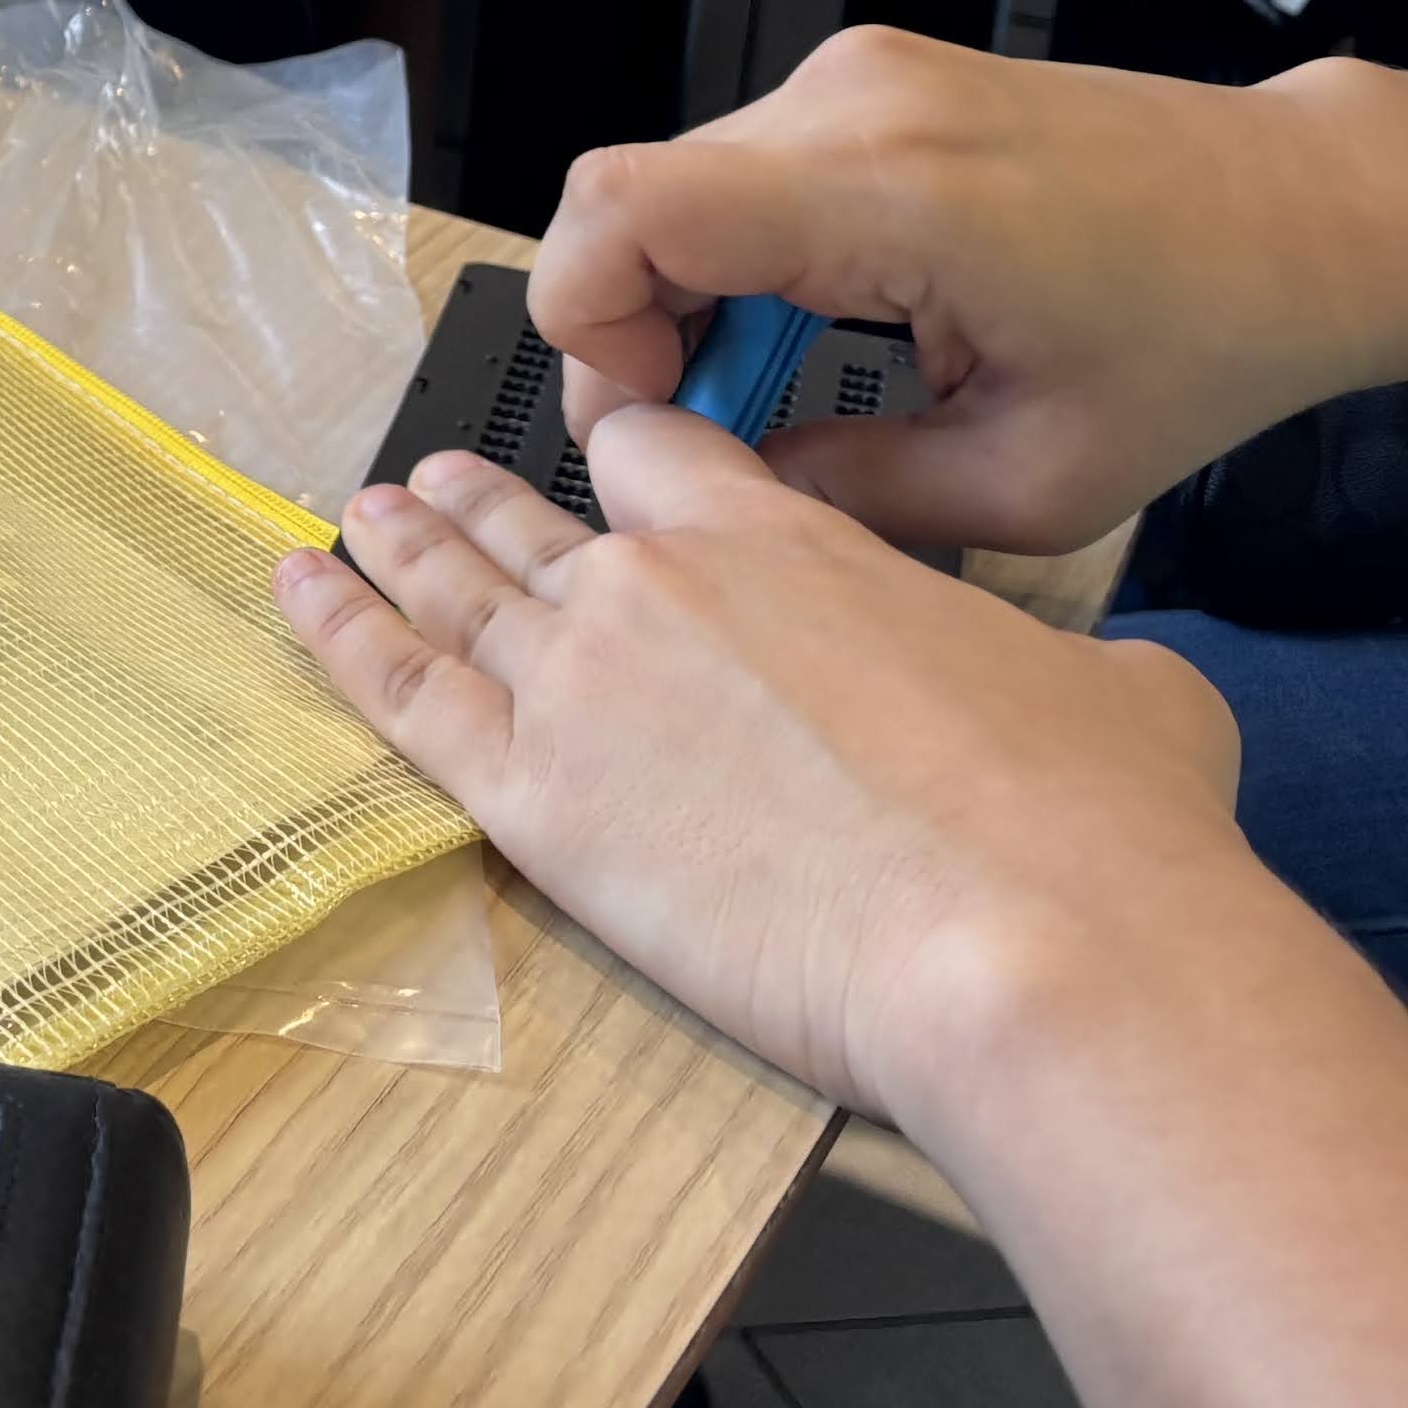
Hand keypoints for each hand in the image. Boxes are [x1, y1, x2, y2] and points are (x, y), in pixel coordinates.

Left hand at [279, 416, 1252, 1127]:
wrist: (1031, 947)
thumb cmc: (1094, 827)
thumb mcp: (1109, 690)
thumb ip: (1056, 667)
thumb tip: (1090, 697)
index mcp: (783, 538)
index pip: (669, 460)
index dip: (645, 461)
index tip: (628, 472)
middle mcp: (655, 588)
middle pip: (538, 522)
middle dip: (483, 500)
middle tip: (432, 481)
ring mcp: (579, 688)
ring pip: (458, 596)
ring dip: (401, 553)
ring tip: (357, 519)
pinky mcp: (534, 803)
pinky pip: (404, 698)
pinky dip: (339, 638)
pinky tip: (298, 591)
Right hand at [527, 27, 1407, 554]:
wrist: (1310, 212)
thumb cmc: (1209, 333)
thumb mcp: (1037, 479)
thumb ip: (858, 496)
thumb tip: (734, 499)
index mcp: (887, 190)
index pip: (618, 210)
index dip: (588, 326)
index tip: (656, 415)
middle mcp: (851, 101)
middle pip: (628, 205)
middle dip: (638, 331)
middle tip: (715, 432)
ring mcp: (859, 77)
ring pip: (676, 188)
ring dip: (694, 297)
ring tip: (789, 388)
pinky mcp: (873, 82)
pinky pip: (742, 172)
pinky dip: (747, 260)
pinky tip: (830, 330)